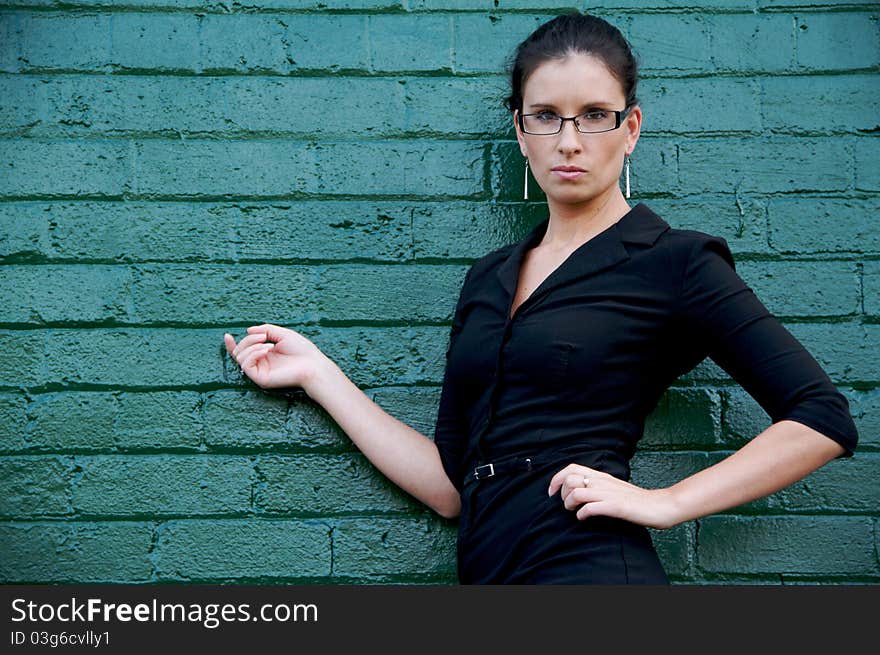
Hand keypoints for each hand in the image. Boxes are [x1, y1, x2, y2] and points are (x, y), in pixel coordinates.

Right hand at [223, 323, 326, 390]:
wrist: (312, 364)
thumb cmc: (301, 350)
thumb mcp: (282, 334)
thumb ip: (265, 330)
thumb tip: (248, 330)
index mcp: (264, 354)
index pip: (243, 351)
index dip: (231, 344)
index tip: (227, 335)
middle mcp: (260, 363)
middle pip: (239, 351)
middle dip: (248, 340)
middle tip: (263, 336)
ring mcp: (260, 372)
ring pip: (240, 357)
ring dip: (251, 346)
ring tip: (267, 344)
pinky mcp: (261, 379)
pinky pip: (246, 365)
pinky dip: (253, 353)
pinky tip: (267, 350)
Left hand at [547, 464, 679, 529]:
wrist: (660, 505)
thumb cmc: (637, 501)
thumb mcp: (614, 488)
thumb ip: (598, 486)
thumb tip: (578, 491)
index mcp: (601, 476)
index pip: (571, 468)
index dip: (556, 479)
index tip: (552, 492)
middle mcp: (603, 482)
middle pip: (570, 479)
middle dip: (561, 493)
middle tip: (566, 505)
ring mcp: (609, 494)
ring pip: (577, 492)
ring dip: (569, 503)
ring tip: (573, 511)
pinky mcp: (616, 507)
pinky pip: (590, 508)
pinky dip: (582, 514)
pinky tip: (583, 518)